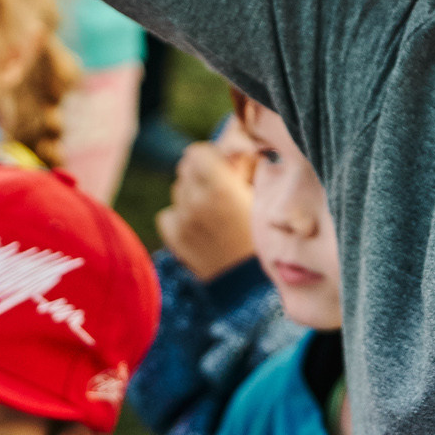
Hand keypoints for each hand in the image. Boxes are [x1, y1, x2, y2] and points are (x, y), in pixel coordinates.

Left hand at [157, 130, 258, 280]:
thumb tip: (233, 150)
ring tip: (213, 211)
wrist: (253, 285)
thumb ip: (246, 167)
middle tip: (220, 189)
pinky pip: (168, 215)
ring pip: (178, 192)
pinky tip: (200, 226)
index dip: (210, 157)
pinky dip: (180, 216)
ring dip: (192, 194)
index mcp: (220, 187)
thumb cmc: (266, 235)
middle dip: (200, 174)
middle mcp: (196, 202)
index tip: (223, 168)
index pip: (196, 153)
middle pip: (185, 170)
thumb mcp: (263, 195)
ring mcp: (183, 222)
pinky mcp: (175, 240)